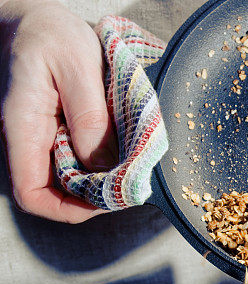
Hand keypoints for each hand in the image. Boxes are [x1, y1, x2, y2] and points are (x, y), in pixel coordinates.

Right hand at [0, 0, 115, 222]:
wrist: (32, 16)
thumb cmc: (49, 33)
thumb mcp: (77, 65)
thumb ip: (90, 116)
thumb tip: (104, 164)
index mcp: (23, 129)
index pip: (32, 195)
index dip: (69, 210)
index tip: (108, 201)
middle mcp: (28, 141)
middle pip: (56, 193)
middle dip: (95, 195)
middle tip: (134, 181)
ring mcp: (41, 139)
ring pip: (70, 179)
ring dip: (101, 179)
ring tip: (132, 163)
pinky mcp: (55, 132)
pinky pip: (76, 159)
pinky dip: (101, 161)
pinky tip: (121, 148)